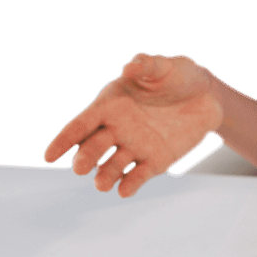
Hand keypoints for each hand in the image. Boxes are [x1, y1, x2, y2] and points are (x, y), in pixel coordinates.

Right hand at [43, 53, 223, 196]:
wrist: (208, 94)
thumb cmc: (178, 74)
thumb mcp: (162, 66)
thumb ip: (145, 65)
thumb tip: (129, 67)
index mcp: (109, 105)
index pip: (80, 125)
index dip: (64, 140)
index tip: (49, 156)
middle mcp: (117, 129)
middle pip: (93, 148)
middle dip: (85, 158)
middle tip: (80, 168)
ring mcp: (135, 146)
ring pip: (113, 166)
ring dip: (105, 176)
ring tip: (102, 184)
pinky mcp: (156, 160)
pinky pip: (139, 175)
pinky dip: (131, 184)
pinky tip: (125, 191)